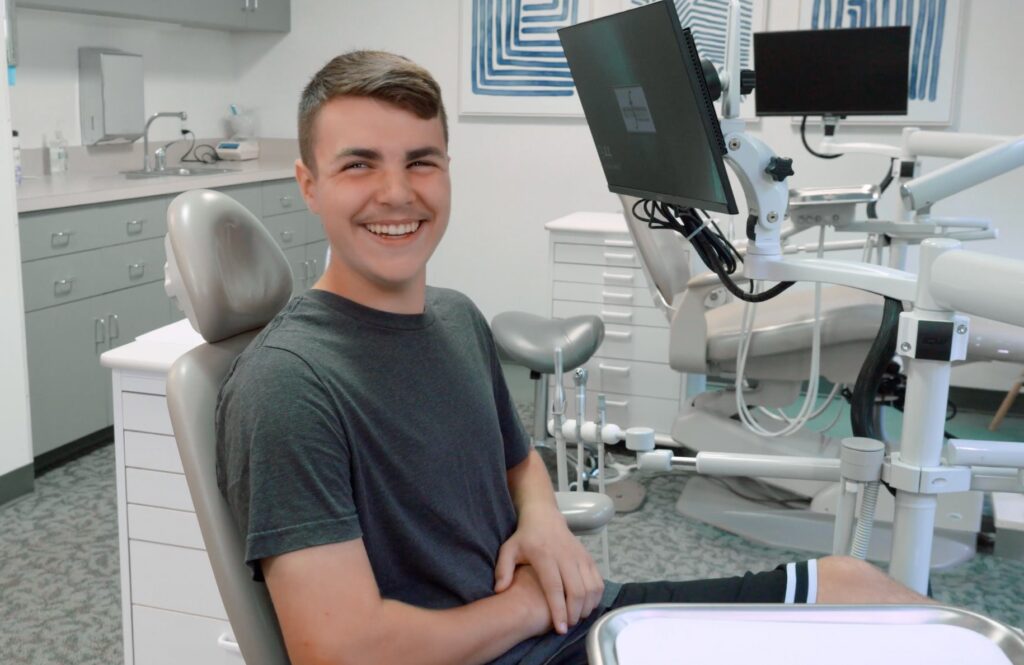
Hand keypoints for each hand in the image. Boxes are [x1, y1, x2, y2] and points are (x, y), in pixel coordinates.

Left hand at [493, 503, 603, 633]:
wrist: (544, 517)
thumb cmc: (525, 538)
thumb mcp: (508, 550)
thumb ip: (502, 570)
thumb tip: (500, 591)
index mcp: (544, 556)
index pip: (555, 587)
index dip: (559, 610)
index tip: (560, 629)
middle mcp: (565, 556)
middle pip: (577, 591)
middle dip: (574, 613)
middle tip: (567, 626)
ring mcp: (580, 556)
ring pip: (590, 587)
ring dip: (586, 607)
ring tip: (576, 618)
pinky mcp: (589, 557)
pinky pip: (598, 581)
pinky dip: (596, 597)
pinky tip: (587, 606)